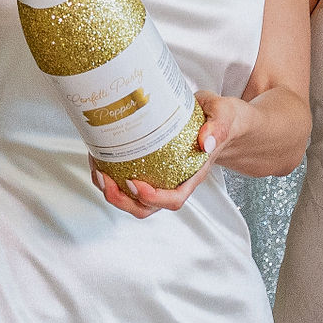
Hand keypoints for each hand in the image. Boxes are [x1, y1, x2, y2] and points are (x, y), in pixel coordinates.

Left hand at [94, 92, 243, 216]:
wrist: (222, 119)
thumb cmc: (224, 119)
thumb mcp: (225, 114)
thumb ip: (218, 126)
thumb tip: (206, 142)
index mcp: (193, 174)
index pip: (173, 199)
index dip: (152, 198)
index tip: (134, 183)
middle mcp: (175, 181)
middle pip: (146, 207)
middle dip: (121, 200)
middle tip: (104, 179)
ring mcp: (161, 177)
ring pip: (133, 199)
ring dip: (111, 191)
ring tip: (97, 170)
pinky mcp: (150, 168)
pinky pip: (127, 182)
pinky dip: (110, 175)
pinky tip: (100, 158)